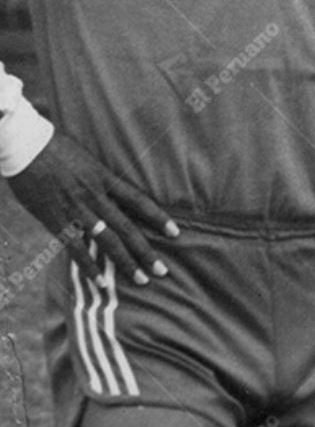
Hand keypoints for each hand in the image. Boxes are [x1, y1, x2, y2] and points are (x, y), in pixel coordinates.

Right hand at [5, 132, 177, 285]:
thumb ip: (100, 179)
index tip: (175, 233)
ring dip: (124, 262)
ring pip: (106, 240)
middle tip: (162, 270)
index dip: (159, 218)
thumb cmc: (56, 148)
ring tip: (141, 279)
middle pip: (127, 227)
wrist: (26, 145)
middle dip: (146, 251)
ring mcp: (76, 210)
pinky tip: (101, 281)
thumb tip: (111, 194)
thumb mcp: (87, 160)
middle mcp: (95, 196)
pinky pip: (75, 247)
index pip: (140, 201)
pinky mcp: (55, 220)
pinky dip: (89, 265)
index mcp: (105, 179)